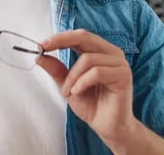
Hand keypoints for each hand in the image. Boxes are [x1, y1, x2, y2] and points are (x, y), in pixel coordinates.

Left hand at [37, 29, 135, 146]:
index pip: (80, 36)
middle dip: (62, 41)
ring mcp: (119, 63)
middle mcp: (112, 53)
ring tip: (68, 92)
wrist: (108, 127)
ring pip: (88, 59)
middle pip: (85, 37)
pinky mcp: (123, 76)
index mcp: (100, 51)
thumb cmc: (92, 105)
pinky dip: (82, 82)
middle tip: (44, 49)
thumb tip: (39, 55)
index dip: (61, 37)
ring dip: (72, 76)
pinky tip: (77, 92)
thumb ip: (57, 69)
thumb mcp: (68, 85)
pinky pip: (97, 72)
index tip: (42, 44)